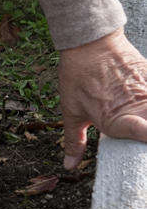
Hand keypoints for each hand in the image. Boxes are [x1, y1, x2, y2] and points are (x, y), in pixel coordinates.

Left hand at [57, 28, 146, 168]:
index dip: (145, 132)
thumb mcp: (70, 110)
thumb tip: (69, 166)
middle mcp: (134, 108)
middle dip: (145, 126)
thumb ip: (74, 140)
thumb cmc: (77, 77)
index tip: (145, 132)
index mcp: (113, 120)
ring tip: (141, 115)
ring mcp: (146, 92)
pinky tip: (144, 95)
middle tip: (140, 126)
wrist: (89, 42)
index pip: (142, 133)